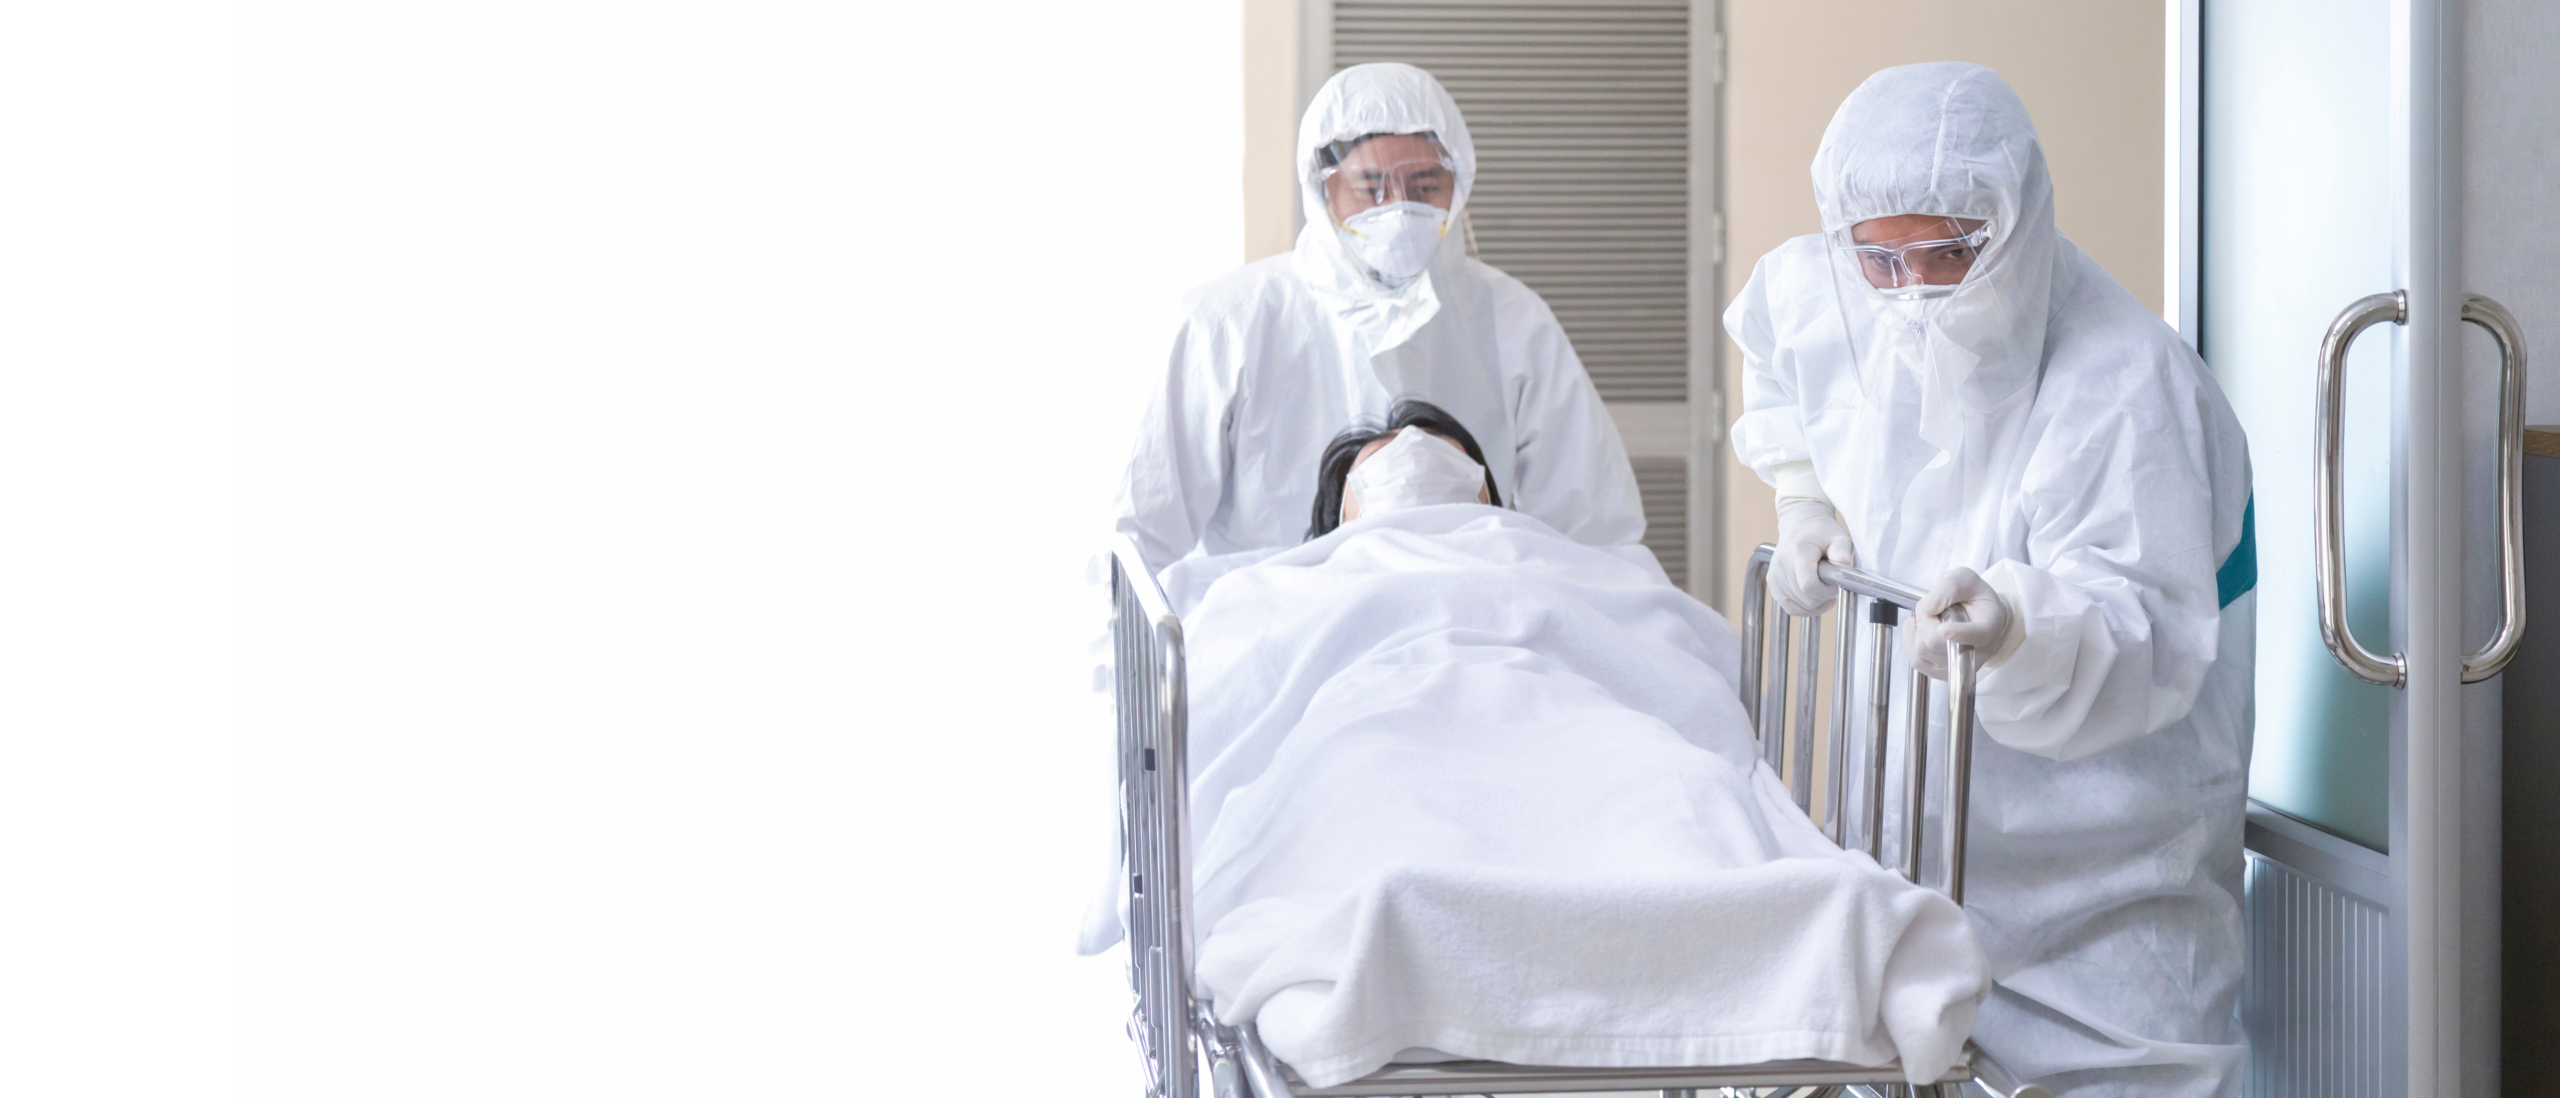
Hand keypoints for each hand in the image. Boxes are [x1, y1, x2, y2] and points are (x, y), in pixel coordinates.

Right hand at [1771, 497, 1855, 616]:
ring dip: (1814, 602)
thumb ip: (1842, 551)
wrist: (1799, 524)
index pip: (1808, 585)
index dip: (1825, 591)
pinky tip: (1813, 599)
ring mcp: (1774, 574)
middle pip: (1804, 598)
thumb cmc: (1821, 531)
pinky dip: (1803, 607)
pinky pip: (1788, 607)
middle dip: (1822, 596)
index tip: (1834, 584)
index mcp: (1799, 551)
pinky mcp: (1771, 581)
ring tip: (1822, 588)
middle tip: (1830, 584)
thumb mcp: (1838, 537)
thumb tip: (1844, 564)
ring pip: (1797, 605)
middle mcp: (1782, 563)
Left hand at [1913, 566, 2011, 679]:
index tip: (1943, 629)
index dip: (1958, 633)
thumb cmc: (1975, 598)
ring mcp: (1958, 666)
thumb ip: (1949, 588)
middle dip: (1925, 619)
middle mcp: (1976, 653)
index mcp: (1988, 627)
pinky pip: (1917, 661)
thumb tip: (1927, 608)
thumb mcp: (1966, 580)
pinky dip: (1910, 641)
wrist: (1981, 618)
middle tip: (1934, 608)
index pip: (1974, 635)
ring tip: (1932, 618)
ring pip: (1923, 651)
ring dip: (1919, 629)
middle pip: (1935, 641)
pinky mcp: (1942, 673)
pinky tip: (1916, 628)